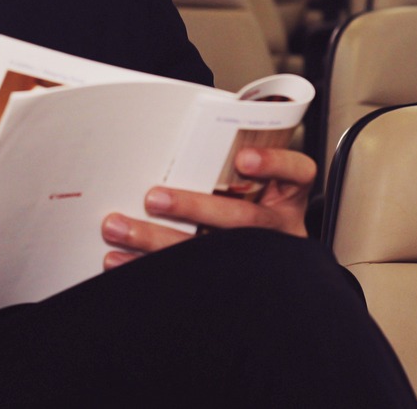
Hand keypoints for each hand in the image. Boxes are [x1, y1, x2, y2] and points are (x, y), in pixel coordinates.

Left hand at [99, 147, 314, 268]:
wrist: (266, 279)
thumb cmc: (250, 205)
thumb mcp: (257, 184)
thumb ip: (227, 160)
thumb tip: (174, 132)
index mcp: (288, 196)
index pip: (297, 173)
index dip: (274, 164)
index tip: (243, 158)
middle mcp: (278, 230)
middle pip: (244, 219)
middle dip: (195, 207)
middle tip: (154, 197)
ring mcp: (256, 261)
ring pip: (209, 253)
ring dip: (157, 240)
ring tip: (120, 226)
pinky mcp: (227, 285)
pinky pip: (185, 279)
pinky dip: (146, 268)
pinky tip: (120, 260)